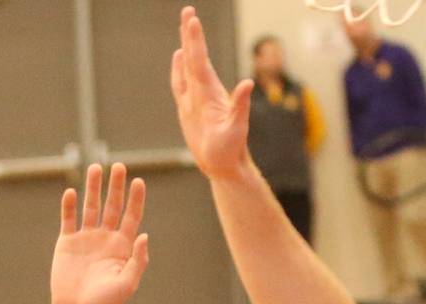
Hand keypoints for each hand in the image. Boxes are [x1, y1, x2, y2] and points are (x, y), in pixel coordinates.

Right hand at [49, 163, 149, 303]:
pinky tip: (71, 192)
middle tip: (119, 166)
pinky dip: (69, 206)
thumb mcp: (127, 283)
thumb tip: (145, 235)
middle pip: (112, 206)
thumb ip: (138, 259)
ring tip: (96, 168)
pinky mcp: (67, 242)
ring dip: (93, 188)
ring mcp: (86, 238)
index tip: (139, 182)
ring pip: (90, 207)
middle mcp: (105, 238)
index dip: (136, 200)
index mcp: (122, 247)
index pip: (131, 217)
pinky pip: (69, 219)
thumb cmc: (105, 302)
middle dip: (115, 187)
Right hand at [171, 6, 254, 180]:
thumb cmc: (231, 150)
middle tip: (187, 11)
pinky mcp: (189, 108)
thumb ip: (240, 106)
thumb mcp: (237, 129)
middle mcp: (204, 91)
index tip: (191, 20)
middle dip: (190, 34)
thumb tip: (248, 84)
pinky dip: (178, 68)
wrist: (224, 165)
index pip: (200, 61)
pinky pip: (181, 83)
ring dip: (186, 45)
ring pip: (188, 66)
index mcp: (210, 93)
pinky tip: (178, 56)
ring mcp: (196, 98)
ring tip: (185, 25)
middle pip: (194, 57)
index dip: (195, 41)